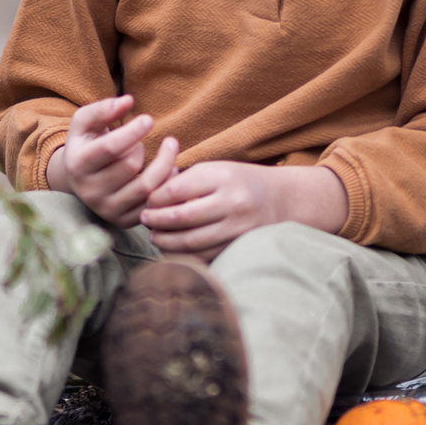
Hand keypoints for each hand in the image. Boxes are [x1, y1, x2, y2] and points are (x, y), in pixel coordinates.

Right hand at [44, 95, 179, 227]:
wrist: (77, 180)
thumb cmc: (86, 143)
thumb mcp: (84, 123)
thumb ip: (103, 109)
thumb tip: (127, 100)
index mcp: (79, 165)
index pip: (110, 148)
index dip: (132, 132)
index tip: (149, 119)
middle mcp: (90, 191)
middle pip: (130, 165)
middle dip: (143, 146)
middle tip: (145, 138)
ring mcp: (107, 209)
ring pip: (147, 187)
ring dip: (164, 164)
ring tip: (170, 147)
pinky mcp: (123, 221)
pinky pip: (154, 204)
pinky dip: (167, 184)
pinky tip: (170, 169)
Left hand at [139, 161, 346, 259]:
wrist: (281, 200)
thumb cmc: (239, 182)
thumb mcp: (216, 170)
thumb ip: (185, 180)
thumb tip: (150, 194)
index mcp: (224, 176)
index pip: (178, 189)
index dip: (156, 197)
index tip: (147, 201)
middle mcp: (233, 202)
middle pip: (182, 216)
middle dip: (157, 220)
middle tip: (144, 220)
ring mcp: (239, 227)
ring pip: (192, 240)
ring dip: (167, 240)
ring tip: (154, 236)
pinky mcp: (240, 245)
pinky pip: (205, 254)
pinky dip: (184, 254)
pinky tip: (172, 248)